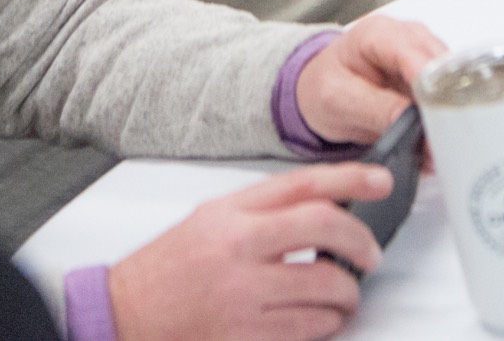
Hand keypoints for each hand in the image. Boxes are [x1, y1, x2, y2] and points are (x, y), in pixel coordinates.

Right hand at [108, 163, 390, 340]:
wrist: (123, 315)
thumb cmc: (166, 270)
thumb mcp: (208, 221)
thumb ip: (261, 211)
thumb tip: (321, 206)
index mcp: (230, 213)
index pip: (303, 184)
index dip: (351, 178)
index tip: (380, 181)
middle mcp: (238, 247)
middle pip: (325, 227)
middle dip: (361, 241)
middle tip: (370, 255)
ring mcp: (244, 294)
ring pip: (326, 285)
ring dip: (348, 293)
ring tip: (344, 294)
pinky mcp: (248, 336)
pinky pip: (310, 327)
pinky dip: (327, 323)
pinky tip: (321, 319)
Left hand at [295, 15, 446, 145]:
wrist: (319, 89)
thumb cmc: (324, 87)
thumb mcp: (339, 101)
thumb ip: (377, 109)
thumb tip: (413, 123)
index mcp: (377, 33)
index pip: (414, 53)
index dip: (430, 84)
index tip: (438, 116)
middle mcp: (405, 36)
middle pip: (441, 63)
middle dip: (444, 102)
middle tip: (443, 139)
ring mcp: (421, 52)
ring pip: (452, 76)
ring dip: (450, 110)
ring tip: (440, 142)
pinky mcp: (429, 73)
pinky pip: (449, 90)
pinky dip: (447, 113)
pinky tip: (439, 135)